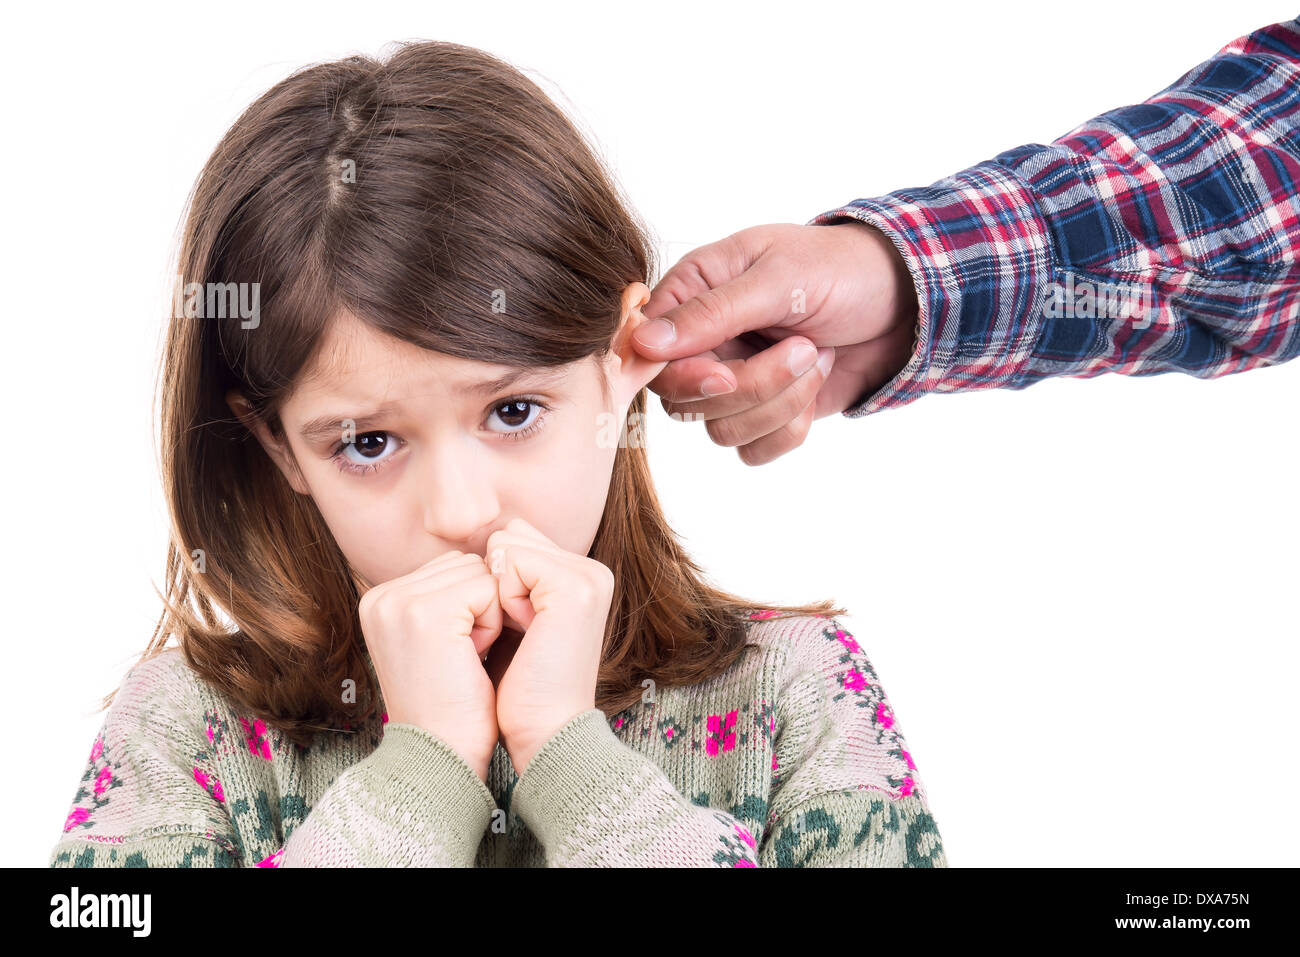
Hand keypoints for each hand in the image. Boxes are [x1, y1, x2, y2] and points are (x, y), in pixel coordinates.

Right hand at [356, 551, 505, 783]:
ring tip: (466, 657)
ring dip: (488, 614)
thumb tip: (492, 556)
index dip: (472, 607)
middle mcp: (380, 596)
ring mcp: (397, 602)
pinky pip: (486, 588)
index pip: (451, 566)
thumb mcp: (441, 640)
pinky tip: (473, 657)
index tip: (457, 652)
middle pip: (465, 563)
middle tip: (464, 657)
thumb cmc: (454, 705)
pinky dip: (493, 623)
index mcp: (380, 600)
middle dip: (481, 607)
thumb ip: (449, 595)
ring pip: (477, 572)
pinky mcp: (424, 612)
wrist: (444, 755)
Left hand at [485, 518, 613, 775]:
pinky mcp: (575, 587)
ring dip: (494, 590)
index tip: (508, 628)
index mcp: (580, 577)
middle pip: (509, 536)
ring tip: (517, 632)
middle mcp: (591, 571)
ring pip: (508, 543)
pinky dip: (501, 595)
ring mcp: (588, 576)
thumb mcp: (512, 624)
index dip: (491, 581)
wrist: (543, 734)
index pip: (513, 539)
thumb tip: (478, 550)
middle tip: (513, 631)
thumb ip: (507, 581)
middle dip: (492, 581)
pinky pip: (512, 559)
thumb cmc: (516, 690)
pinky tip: (519, 629)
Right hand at [634, 221, 919, 463]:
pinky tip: (817, 383)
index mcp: (693, 291)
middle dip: (751, 386)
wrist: (905, 301)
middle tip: (804, 348)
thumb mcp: (779, 278)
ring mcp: (731, 380)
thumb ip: (711, 313)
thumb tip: (643, 343)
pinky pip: (753, 451)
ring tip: (818, 355)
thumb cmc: (841, 269)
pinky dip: (791, 427)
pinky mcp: (763, 414)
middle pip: (684, 400)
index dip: (683, 374)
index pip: (650, 352)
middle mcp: (703, 340)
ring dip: (781, 401)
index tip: (725, 372)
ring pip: (721, 430)